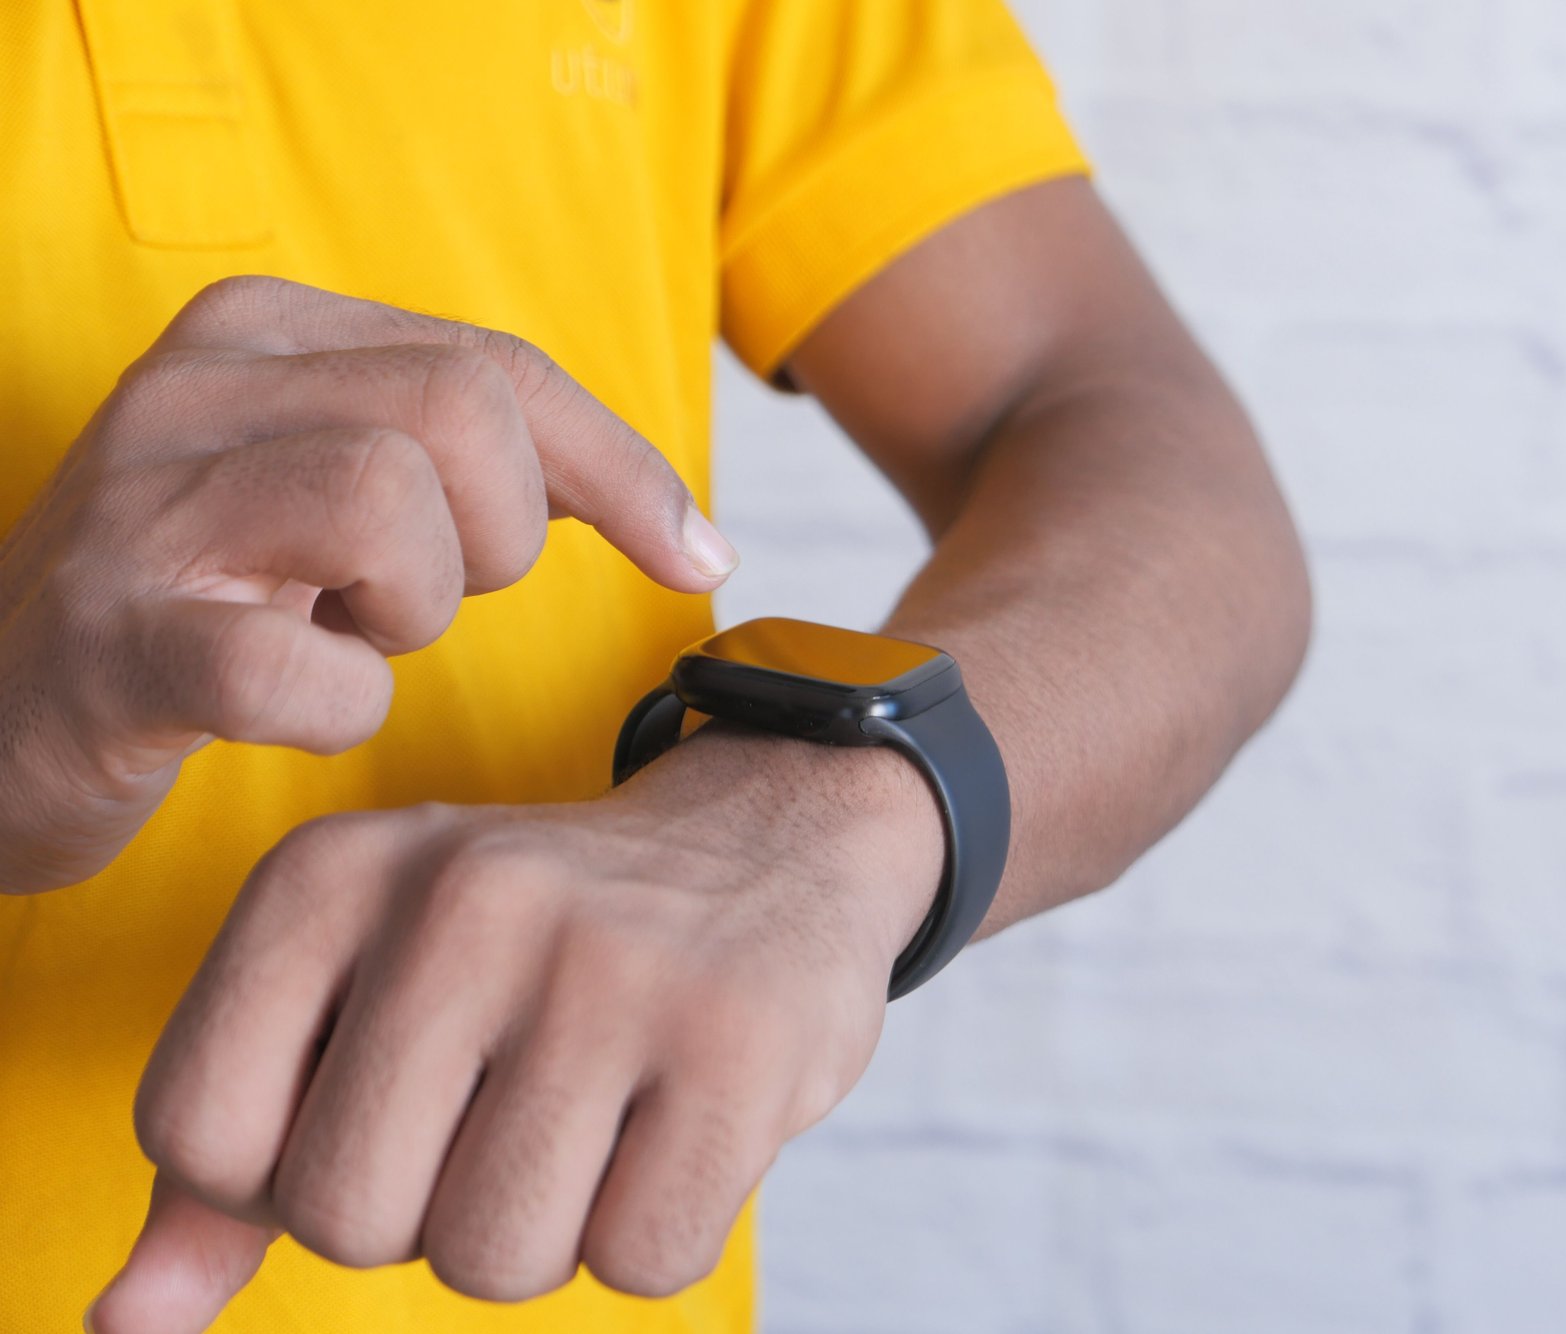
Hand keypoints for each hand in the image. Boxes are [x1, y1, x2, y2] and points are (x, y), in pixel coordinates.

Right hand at [0, 275, 735, 893]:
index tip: (691, 554)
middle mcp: (192, 393)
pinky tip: (300, 702)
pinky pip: (302, 670)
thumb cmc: (215, 601)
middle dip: (501, 536)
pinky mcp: (114, 645)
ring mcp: (140, 514)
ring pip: (390, 507)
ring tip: (345, 633)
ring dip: (415, 609)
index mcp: (259, 334)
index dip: (622, 468)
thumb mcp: (343, 487)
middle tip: (420, 596)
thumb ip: (494, 467)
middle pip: (463, 416)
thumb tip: (693, 530)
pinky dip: (339, 706)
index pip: (497, 365)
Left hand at [86, 726, 941, 1331]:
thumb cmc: (537, 947)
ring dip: (544, 1234)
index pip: (198, 1133)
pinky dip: (655, 1234)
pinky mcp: (740, 1041)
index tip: (385, 1104)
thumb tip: (123, 1323)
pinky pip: (641, 1264)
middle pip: (347, 1216)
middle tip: (503, 1119)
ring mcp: (611, 967)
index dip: (287, 1170)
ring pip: (494, 1259)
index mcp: (334, 873)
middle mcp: (464, 900)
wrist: (770, 840)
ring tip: (593, 1123)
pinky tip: (678, 1129)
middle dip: (425, 1215)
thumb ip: (232, 1145)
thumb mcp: (360, 989)